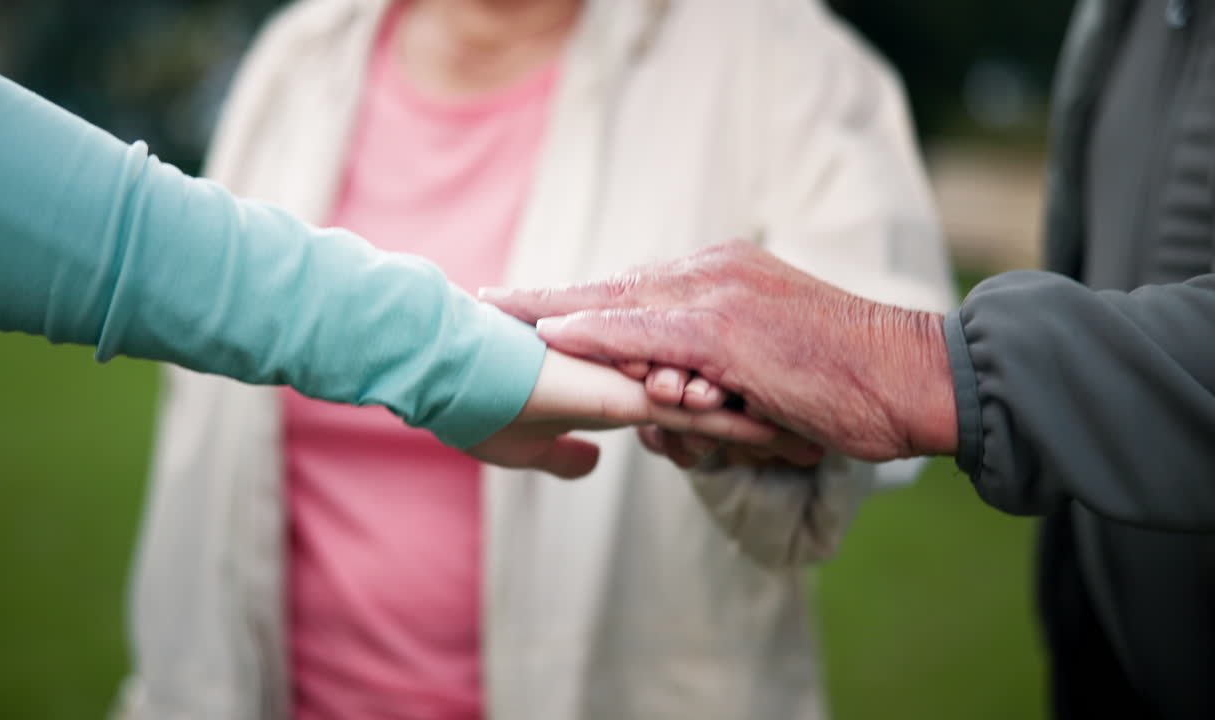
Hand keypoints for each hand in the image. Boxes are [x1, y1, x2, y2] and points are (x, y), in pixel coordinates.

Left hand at [480, 239, 956, 461]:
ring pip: (621, 303)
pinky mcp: (731, 330)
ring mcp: (722, 298)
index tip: (529, 303)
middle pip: (613, 286)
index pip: (635, 287)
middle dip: (547, 296)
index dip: (579, 297)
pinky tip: (550, 332)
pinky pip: (648, 330)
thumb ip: (714, 374)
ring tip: (497, 313)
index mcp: (726, 278)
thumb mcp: (769, 370)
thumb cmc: (848, 383)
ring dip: (555, 309)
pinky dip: (597, 331)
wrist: (914, 377)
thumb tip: (660, 407)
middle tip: (488, 301)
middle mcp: (717, 275)